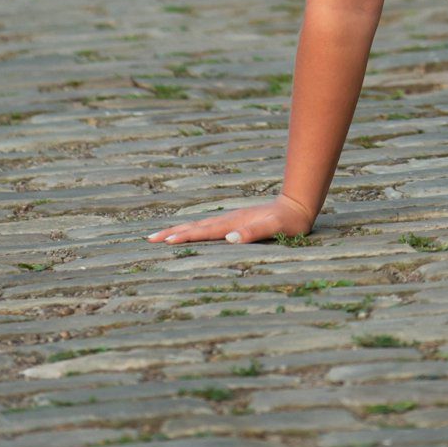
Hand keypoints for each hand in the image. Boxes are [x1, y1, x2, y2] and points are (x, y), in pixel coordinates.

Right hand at [146, 195, 314, 244]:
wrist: (298, 205)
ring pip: (200, 225)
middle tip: (149, 239)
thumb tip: (230, 238)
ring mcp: (231, 219)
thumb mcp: (275, 228)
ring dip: (181, 230)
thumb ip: (255, 232)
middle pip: (196, 226)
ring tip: (162, 235)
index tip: (166, 241)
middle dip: (173, 232)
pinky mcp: (236, 221)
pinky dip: (193, 229)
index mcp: (234, 224)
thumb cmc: (289, 222)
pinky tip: (189, 232)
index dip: (185, 236)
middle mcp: (229, 220)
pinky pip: (209, 226)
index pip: (204, 231)